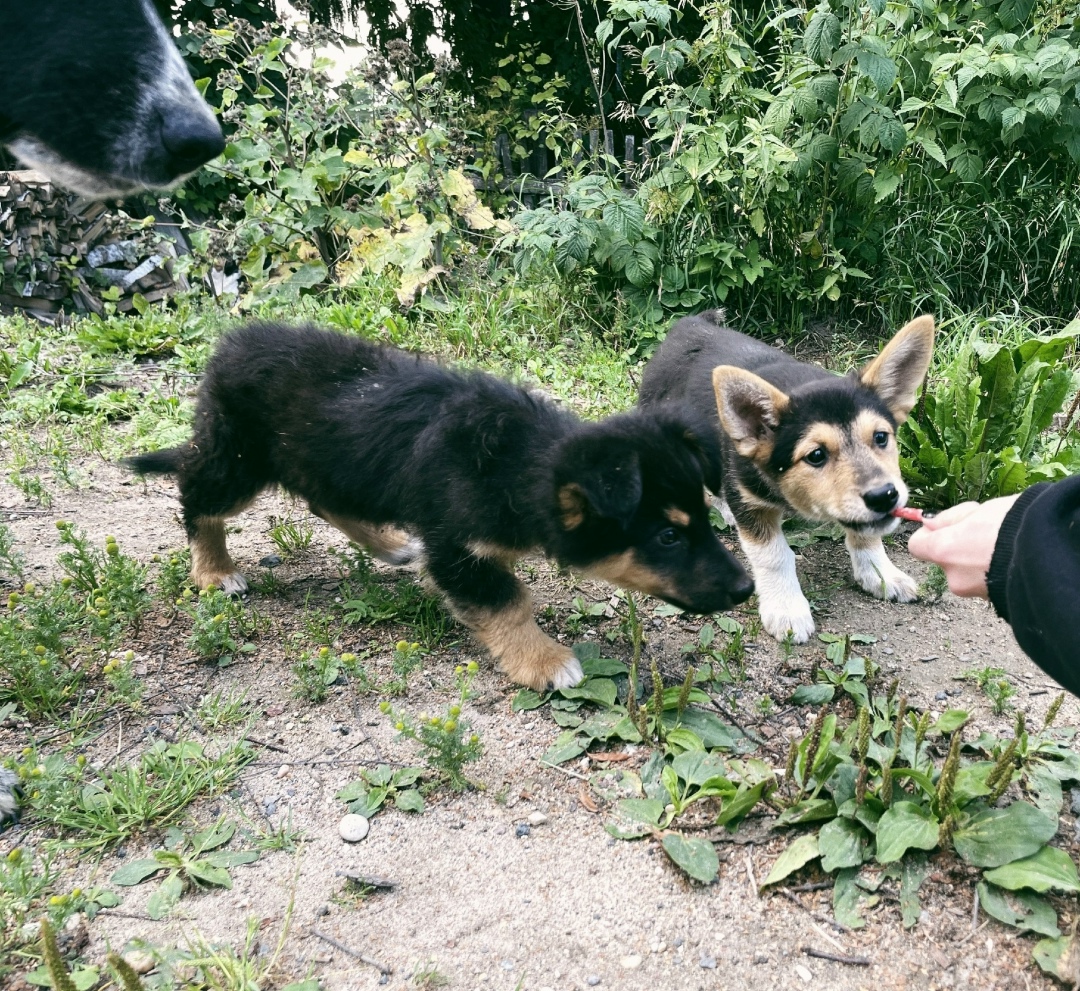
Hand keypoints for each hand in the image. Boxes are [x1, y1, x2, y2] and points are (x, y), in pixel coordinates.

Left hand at [906, 496, 1020, 597]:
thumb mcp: (980, 511)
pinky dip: (992, 572)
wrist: (1050, 552)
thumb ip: (950, 519)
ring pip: (966, 572)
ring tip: (1004, 544)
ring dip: (977, 560)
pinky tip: (1011, 558)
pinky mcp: (994, 601)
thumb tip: (930, 523)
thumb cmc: (1016, 524)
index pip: (917, 546)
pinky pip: (985, 582)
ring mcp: (974, 592)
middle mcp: (953, 577)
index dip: (929, 534)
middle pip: (944, 560)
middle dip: (958, 547)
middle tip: (984, 530)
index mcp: (944, 551)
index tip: (943, 526)